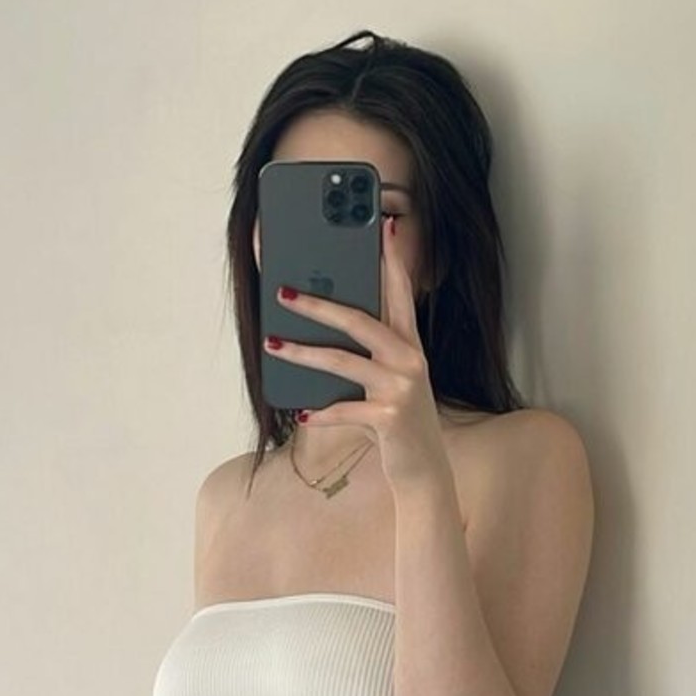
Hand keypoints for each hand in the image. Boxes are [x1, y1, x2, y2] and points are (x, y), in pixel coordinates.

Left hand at [264, 213, 449, 492]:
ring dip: (303, 353)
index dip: (389, 258)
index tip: (379, 225)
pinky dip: (321, 412)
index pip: (399, 291)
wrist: (424, 470)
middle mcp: (410, 359)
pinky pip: (345, 410)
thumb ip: (368, 350)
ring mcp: (401, 388)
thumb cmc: (396, 419)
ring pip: (344, 362)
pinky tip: (301, 412)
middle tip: (283, 291)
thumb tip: (320, 324)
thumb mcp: (388, 378)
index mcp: (410, 344)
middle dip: (319, 304)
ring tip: (272, 343)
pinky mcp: (390, 418)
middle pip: (361, 320)